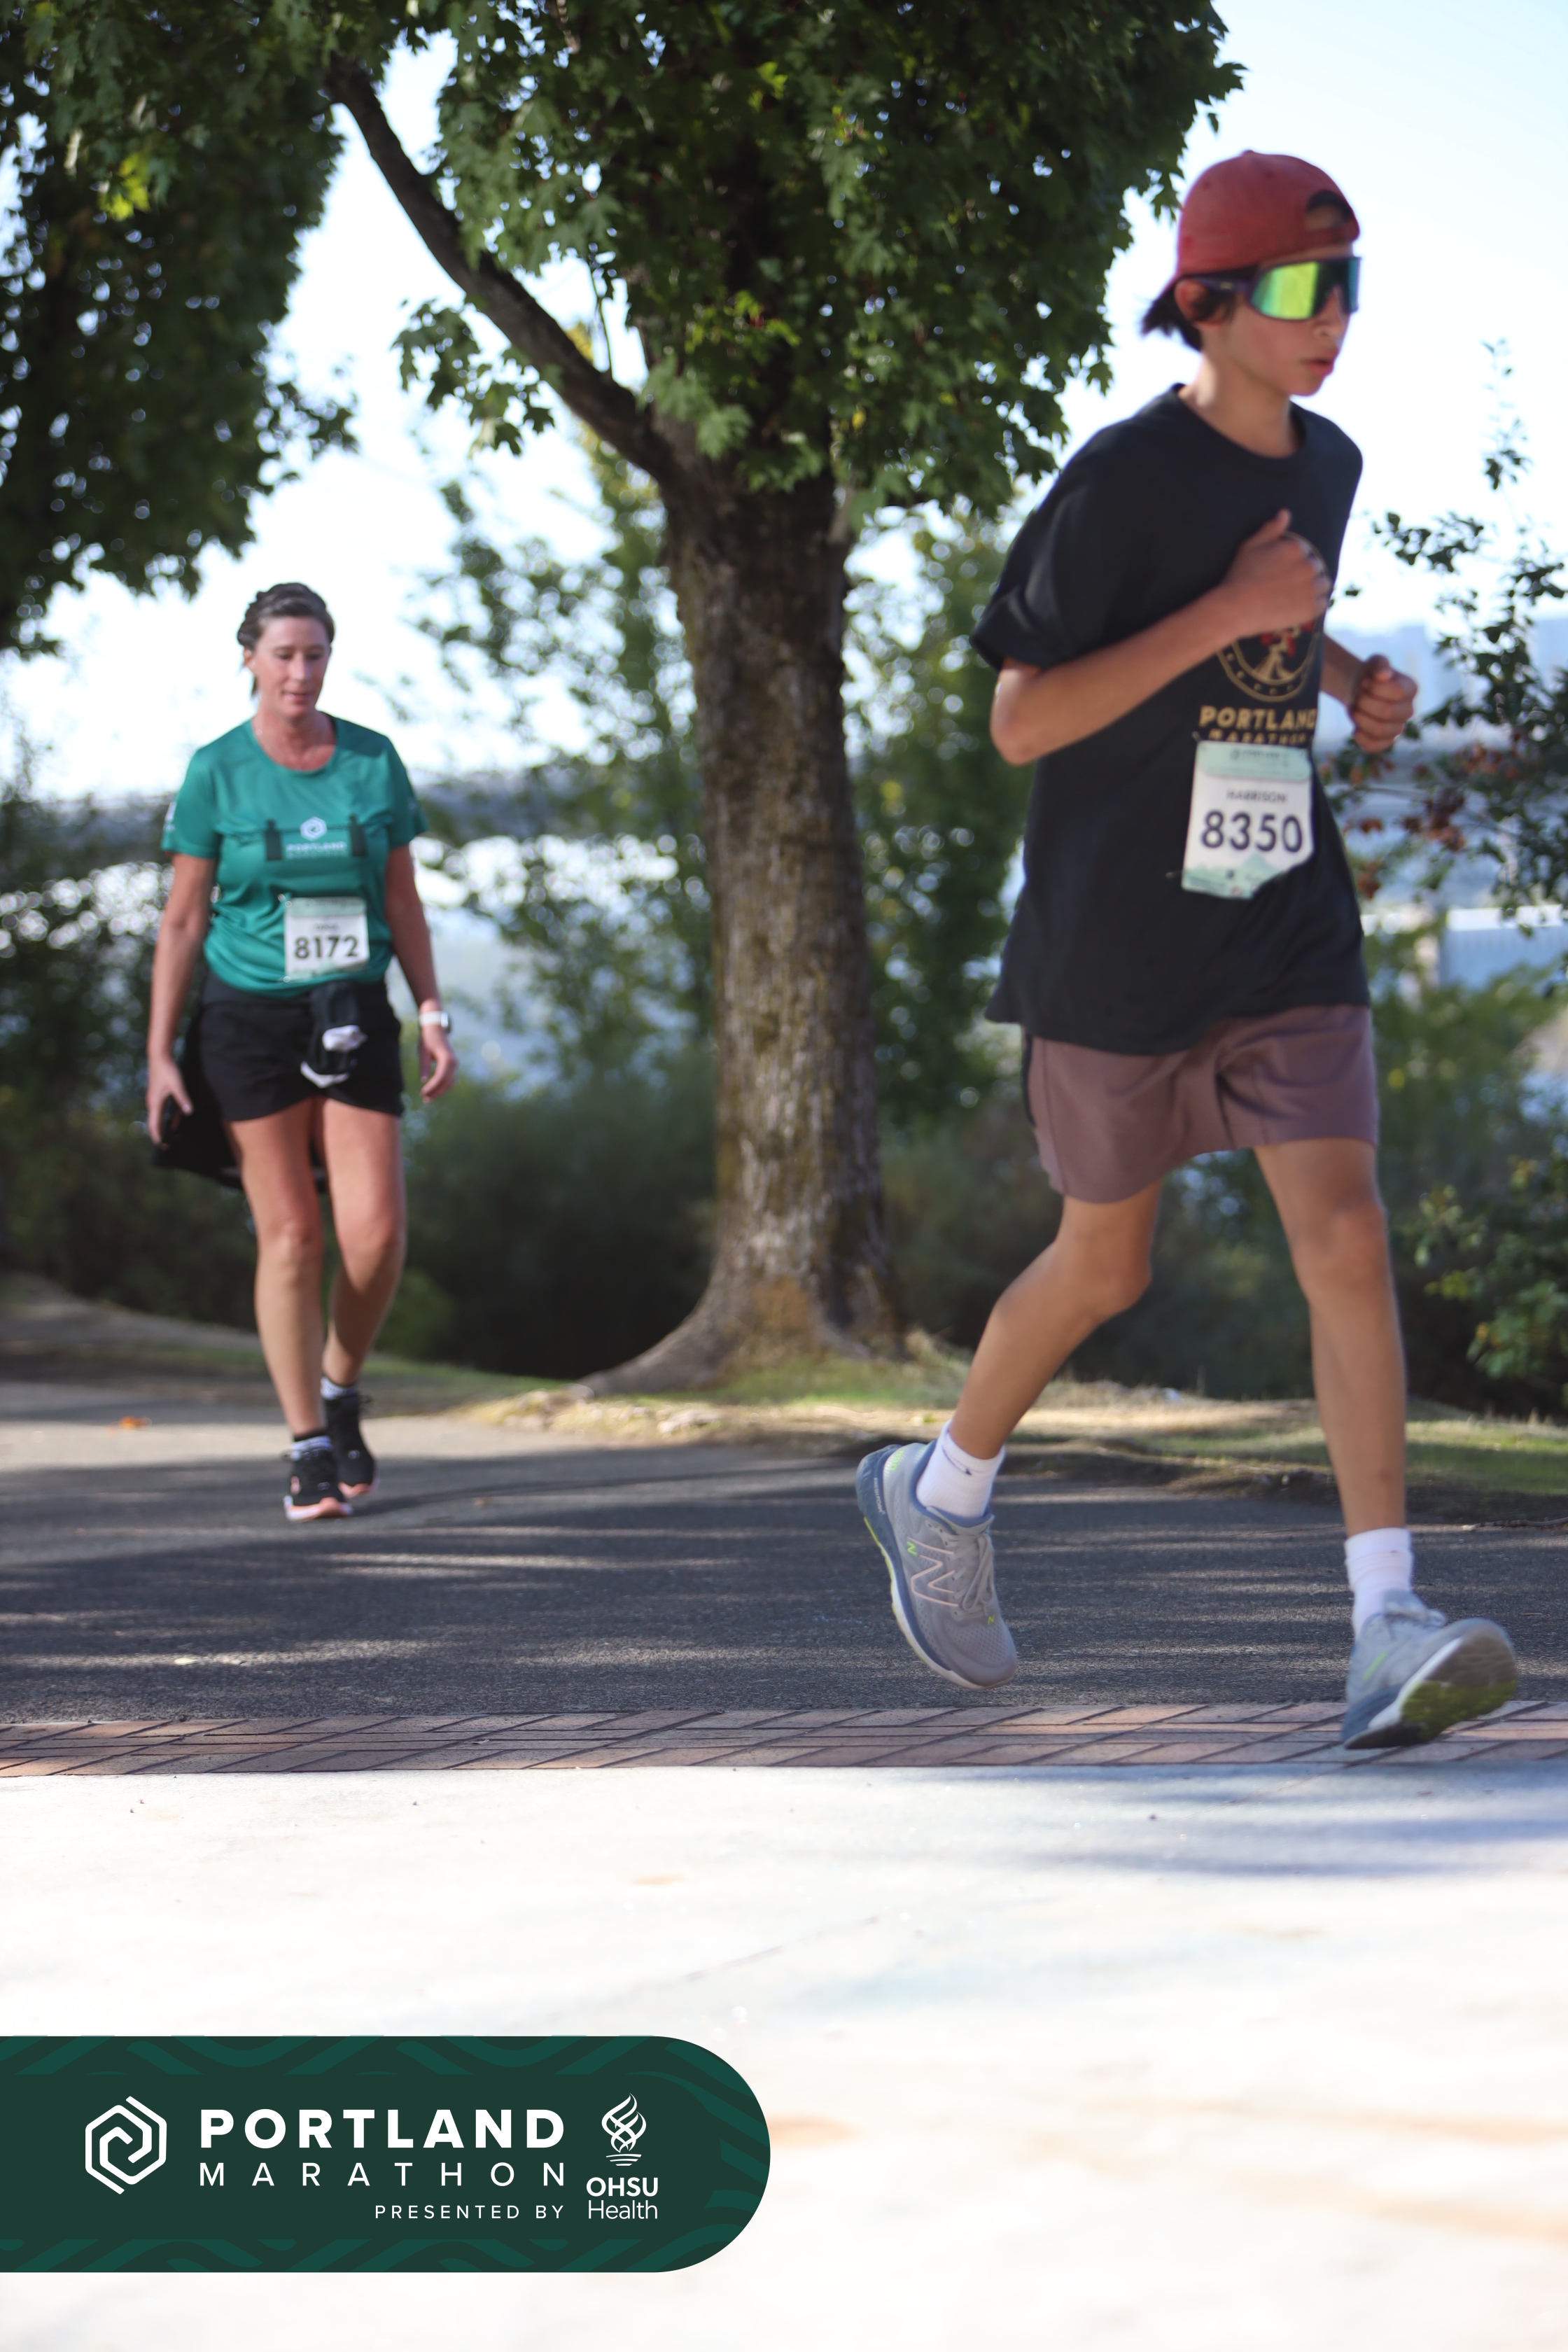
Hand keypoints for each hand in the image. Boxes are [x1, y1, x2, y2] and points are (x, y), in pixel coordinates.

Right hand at [145, 1048, 190, 1139]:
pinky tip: (176, 1119)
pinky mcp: (157, 1095)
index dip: (157, 1136)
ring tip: (174, 1135)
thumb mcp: (177, 1084)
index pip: (154, 1125)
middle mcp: (152, 1103)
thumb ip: (183, 1098)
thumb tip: (189, 1112)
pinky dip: (167, 1117)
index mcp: (155, 1103)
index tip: (162, 1146)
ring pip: (159, 1117)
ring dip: (165, 1125)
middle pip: (155, 1123)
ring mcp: (154, 1099)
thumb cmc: (167, 1070)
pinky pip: (161, 1110)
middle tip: (169, 1144)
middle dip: (161, 1134)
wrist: (159, 1057)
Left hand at [419, 1026, 458, 1100]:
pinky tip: (435, 1091)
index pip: (440, 1077)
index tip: (423, 1093)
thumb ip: (424, 1066)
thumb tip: (422, 1080)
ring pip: (449, 1082)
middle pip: (446, 1082)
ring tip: (428, 1097)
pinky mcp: (453, 1065)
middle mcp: (453, 1062)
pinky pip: (450, 1079)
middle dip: (436, 1092)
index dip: (432, 1086)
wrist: (436, 1030)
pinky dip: (443, 1086)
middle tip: (425, 1099)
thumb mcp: (423, 1052)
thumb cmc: (428, 1039)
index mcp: (446, 1058)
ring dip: (440, 1090)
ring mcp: (455, 1064)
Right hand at [1218, 509, 1330, 638]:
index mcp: (1296, 549)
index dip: (1293, 561)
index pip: (1305, 551)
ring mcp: (1310, 589)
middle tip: (1287, 585)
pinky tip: (1299, 605)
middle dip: (1305, 573)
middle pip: (1316, 567)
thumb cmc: (1239, 576)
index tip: (1281, 571)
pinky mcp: (1310, 609)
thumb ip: (1271, 529)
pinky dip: (1314, 604)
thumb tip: (1285, 513)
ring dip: (1314, 588)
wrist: (1235, 608)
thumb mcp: (1251, 546)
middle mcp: (1308, 566)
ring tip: (1296, 595)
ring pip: (1323, 584)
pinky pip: (1322, 604)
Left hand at [1349, 653, 1416, 753]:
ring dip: (1360, 719)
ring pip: (1379, 730)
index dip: (1375, 688)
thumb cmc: (1370, 675)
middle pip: (1387, 712)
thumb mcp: (1375, 663)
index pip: (1397, 693)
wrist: (1360, 690)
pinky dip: (1361, 738)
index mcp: (1411, 689)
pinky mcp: (1385, 741)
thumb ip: (1380, 665)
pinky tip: (1355, 728)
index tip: (1365, 683)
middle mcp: (1408, 710)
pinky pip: (1374, 746)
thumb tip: (1383, 675)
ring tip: (1355, 709)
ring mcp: (1398, 727)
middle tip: (1358, 697)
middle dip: (1365, 703)